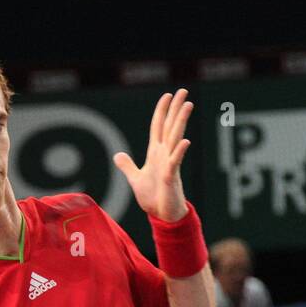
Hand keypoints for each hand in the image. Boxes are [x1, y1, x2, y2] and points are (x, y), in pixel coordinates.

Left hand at [112, 89, 192, 221]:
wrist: (161, 216)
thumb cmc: (153, 198)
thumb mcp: (135, 179)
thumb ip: (127, 166)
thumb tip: (117, 155)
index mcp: (156, 153)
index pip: (158, 126)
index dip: (162, 111)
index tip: (168, 95)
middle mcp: (164, 154)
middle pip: (170, 126)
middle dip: (176, 109)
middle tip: (184, 91)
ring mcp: (170, 164)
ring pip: (175, 138)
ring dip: (180, 122)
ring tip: (188, 105)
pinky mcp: (171, 177)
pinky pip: (175, 162)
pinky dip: (179, 152)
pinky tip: (185, 142)